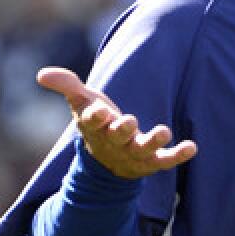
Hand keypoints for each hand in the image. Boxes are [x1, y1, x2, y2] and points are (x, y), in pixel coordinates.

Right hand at [37, 66, 196, 179]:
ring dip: (153, 141)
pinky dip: (179, 155)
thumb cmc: (98, 123)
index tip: (99, 110)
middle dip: (122, 129)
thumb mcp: (83, 103)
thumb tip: (41, 74)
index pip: (91, 121)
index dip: (95, 116)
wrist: (108, 161)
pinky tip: (192, 147)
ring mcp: (134, 153)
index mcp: (96, 127)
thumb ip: (67, 86)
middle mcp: (114, 141)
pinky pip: (166, 160)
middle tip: (128, 121)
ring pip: (143, 149)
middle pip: (117, 136)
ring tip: (164, 131)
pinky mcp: (153, 161)